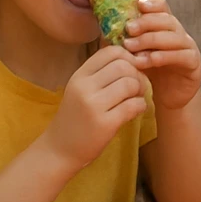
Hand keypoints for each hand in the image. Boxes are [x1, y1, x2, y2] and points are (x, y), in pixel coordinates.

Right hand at [42, 46, 147, 171]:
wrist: (59, 150)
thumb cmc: (75, 117)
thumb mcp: (81, 89)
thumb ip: (101, 73)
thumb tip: (133, 56)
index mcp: (79, 76)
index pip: (110, 51)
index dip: (128, 57)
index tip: (132, 69)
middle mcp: (84, 87)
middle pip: (123, 66)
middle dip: (137, 74)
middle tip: (136, 87)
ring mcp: (94, 106)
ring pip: (130, 83)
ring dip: (140, 91)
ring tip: (135, 99)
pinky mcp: (105, 124)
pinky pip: (133, 105)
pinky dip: (140, 106)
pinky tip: (135, 110)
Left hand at [122, 0, 200, 110]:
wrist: (167, 98)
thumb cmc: (149, 73)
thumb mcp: (134, 54)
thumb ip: (122, 41)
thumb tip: (104, 28)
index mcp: (164, 27)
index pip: (162, 7)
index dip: (151, 4)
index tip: (136, 7)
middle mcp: (178, 33)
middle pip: (167, 19)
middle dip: (146, 22)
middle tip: (128, 29)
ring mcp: (188, 47)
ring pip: (174, 36)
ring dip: (151, 40)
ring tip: (131, 47)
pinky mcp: (194, 63)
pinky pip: (182, 55)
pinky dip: (165, 56)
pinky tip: (150, 60)